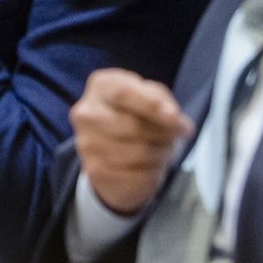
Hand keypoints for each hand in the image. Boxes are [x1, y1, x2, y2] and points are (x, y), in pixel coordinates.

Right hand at [70, 68, 193, 214]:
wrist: (113, 139)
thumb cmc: (135, 111)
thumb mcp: (151, 94)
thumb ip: (161, 101)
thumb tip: (171, 116)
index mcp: (101, 86)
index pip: (124, 94)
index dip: (151, 106)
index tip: (174, 117)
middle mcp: (87, 114)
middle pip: (133, 126)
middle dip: (163, 134)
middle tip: (175, 135)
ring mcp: (87, 144)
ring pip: (138, 153)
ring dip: (161, 154)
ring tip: (163, 149)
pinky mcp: (95, 172)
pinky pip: (136, 176)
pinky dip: (152, 173)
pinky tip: (151, 164)